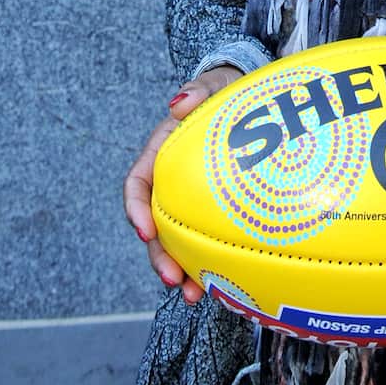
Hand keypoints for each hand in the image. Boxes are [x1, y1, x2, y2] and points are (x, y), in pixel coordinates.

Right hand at [124, 65, 241, 305]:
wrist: (250, 104)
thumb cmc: (224, 93)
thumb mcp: (212, 88)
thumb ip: (196, 92)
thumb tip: (178, 104)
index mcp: (161, 154)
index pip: (137, 185)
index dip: (136, 210)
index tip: (146, 231)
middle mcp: (172, 184)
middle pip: (155, 226)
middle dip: (159, 256)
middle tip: (174, 280)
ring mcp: (191, 202)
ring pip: (178, 243)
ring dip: (182, 272)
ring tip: (196, 297)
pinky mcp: (214, 213)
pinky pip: (206, 243)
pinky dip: (210, 266)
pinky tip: (224, 287)